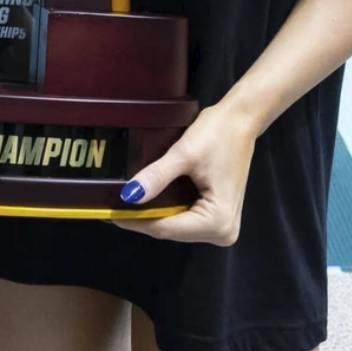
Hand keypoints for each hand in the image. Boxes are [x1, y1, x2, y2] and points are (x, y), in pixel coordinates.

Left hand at [111, 103, 257, 245]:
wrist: (241, 120)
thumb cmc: (218, 134)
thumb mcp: (184, 154)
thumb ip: (157, 176)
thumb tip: (129, 196)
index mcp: (218, 220)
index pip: (166, 228)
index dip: (136, 220)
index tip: (110, 214)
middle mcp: (223, 231)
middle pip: (172, 230)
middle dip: (144, 218)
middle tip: (114, 207)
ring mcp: (223, 225)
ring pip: (177, 226)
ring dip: (154, 214)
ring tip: (126, 203)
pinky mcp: (218, 216)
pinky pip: (186, 218)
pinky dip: (168, 209)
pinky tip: (148, 200)